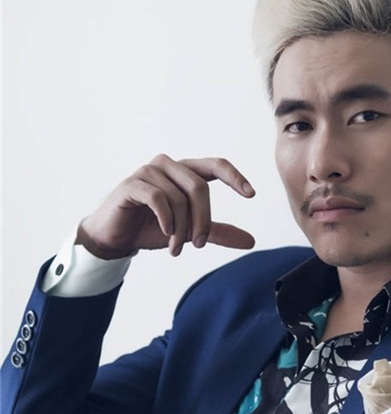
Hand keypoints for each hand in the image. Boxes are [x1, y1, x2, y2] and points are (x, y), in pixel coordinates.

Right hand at [77, 154, 255, 258]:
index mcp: (184, 172)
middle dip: (203, 220)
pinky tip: (165, 233)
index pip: (215, 165)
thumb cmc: (151, 228)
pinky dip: (166, 220)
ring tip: (175, 248)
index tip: (251, 194)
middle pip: (199, 187)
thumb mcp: (189, 232)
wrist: (116, 237)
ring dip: (181, 228)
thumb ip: (216, 233)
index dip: (234, 176)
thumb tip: (250, 241)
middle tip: (199, 244)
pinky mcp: (132, 184)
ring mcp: (149, 172)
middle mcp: (168, 166)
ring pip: (179, 198)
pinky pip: (159, 198)